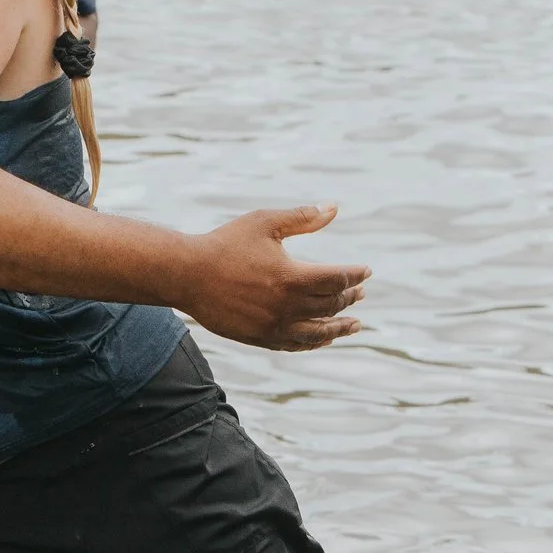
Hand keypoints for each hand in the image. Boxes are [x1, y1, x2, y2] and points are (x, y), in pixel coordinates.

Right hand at [179, 204, 368, 349]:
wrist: (187, 275)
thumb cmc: (225, 243)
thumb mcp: (265, 222)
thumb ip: (302, 217)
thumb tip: (334, 208)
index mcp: (292, 277)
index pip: (337, 280)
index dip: (355, 275)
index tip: (365, 271)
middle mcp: (287, 307)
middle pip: (331, 306)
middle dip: (349, 298)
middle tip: (360, 293)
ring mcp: (273, 327)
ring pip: (318, 332)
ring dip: (340, 328)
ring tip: (354, 325)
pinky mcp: (260, 339)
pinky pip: (295, 345)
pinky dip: (314, 342)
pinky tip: (322, 338)